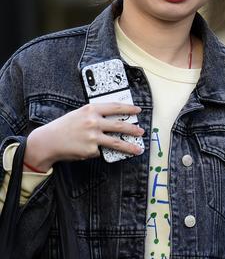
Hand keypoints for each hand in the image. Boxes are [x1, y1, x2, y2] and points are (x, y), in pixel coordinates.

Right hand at [25, 102, 143, 170]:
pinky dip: (97, 151)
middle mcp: (93, 122)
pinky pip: (100, 151)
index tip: (138, 110)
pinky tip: (87, 148)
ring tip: (138, 149)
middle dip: (133, 129)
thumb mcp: (79, 114)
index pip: (115, 107)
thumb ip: (95, 115)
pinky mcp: (91, 150)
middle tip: (141, 131)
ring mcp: (93, 137)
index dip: (129, 108)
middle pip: (120, 125)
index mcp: (91, 110)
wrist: (48, 141)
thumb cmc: (64, 127)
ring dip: (130, 146)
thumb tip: (115, 119)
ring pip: (117, 142)